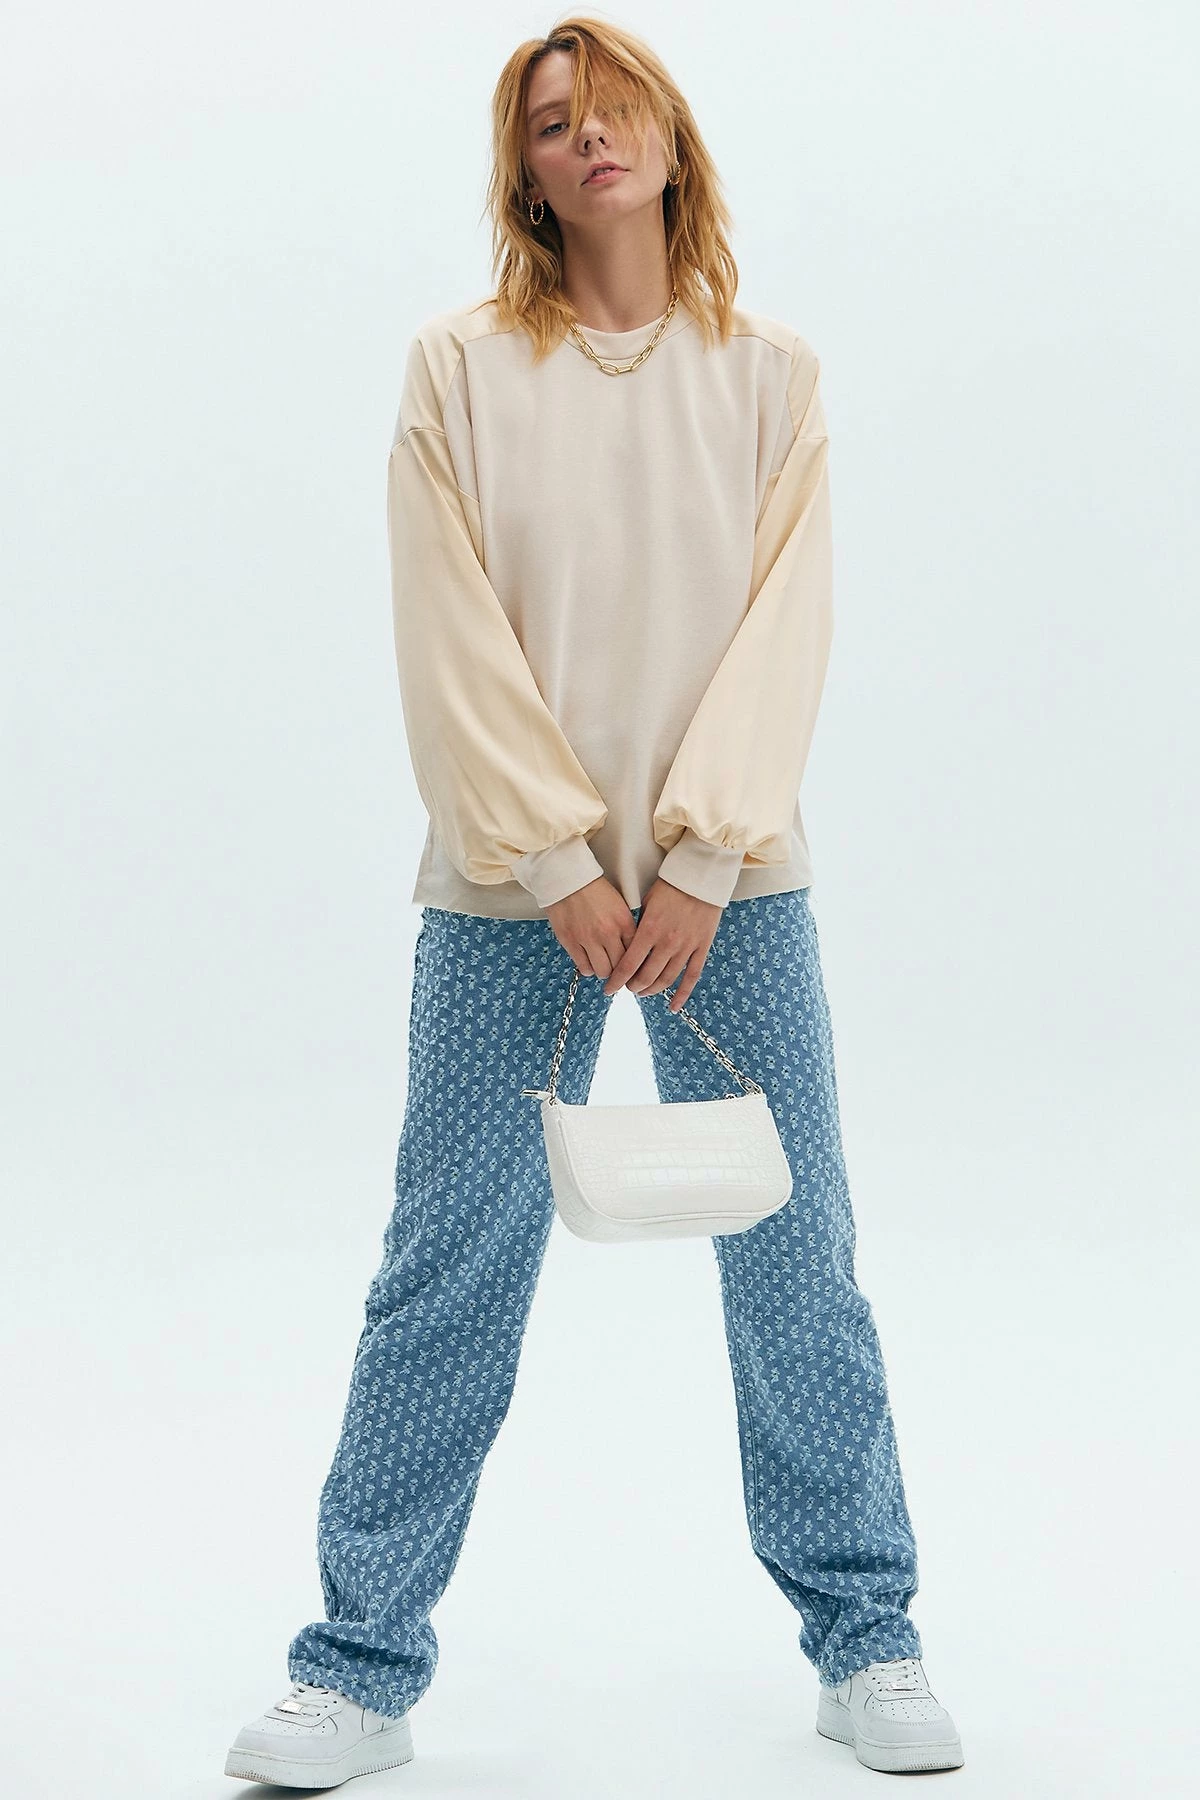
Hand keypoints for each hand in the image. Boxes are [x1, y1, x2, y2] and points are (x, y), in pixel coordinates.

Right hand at [544, 876, 638, 980]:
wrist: (567, 878)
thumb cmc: (593, 889)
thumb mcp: (619, 905)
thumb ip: (625, 927)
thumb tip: (630, 949)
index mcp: (623, 922)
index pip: (635, 953)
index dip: (634, 962)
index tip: (631, 966)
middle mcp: (608, 933)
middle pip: (620, 967)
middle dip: (619, 970)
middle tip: (616, 969)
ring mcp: (588, 939)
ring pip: (602, 971)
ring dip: (603, 970)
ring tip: (601, 964)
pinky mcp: (570, 942)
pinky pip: (584, 967)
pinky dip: (588, 968)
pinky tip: (588, 961)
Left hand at [602, 876, 721, 1013]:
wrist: (701, 876)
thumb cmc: (671, 885)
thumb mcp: (647, 903)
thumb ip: (638, 926)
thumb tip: (627, 946)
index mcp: (649, 930)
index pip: (628, 964)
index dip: (617, 981)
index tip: (609, 989)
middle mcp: (667, 942)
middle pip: (646, 976)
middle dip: (633, 987)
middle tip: (627, 988)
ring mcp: (686, 947)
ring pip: (667, 979)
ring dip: (652, 990)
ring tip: (643, 992)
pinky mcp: (702, 947)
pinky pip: (692, 976)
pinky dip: (682, 994)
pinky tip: (673, 1007)